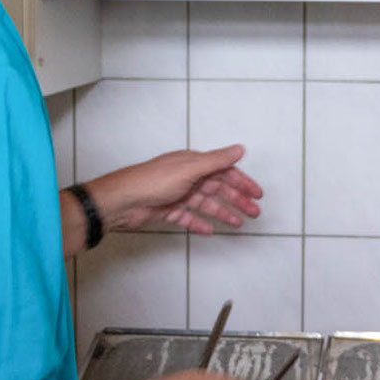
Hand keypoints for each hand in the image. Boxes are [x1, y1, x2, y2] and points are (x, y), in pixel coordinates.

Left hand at [86, 145, 263, 235]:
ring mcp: (176, 194)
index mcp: (192, 163)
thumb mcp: (189, 168)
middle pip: (217, 188)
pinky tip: (210, 230)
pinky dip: (200, 223)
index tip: (257, 194)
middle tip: (254, 212)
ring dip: (223, 212)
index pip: (224, 170)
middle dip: (237, 200)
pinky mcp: (167, 210)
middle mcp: (186, 176)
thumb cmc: (152, 181)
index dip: (242, 182)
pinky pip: (188, 217)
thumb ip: (216, 160)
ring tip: (238, 224)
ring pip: (205, 203)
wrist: (122, 202)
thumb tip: (239, 149)